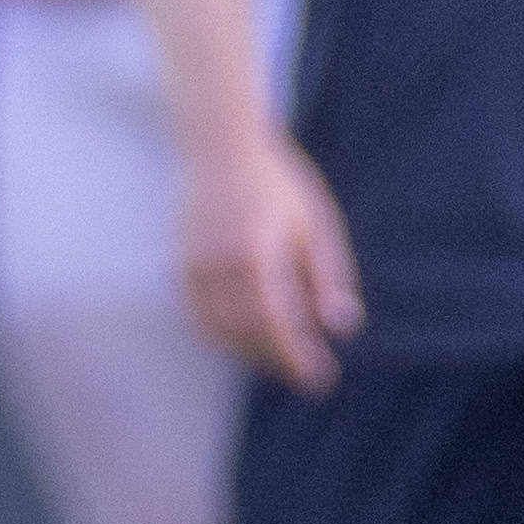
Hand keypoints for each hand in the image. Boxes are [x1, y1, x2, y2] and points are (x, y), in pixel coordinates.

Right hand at [177, 124, 358, 391]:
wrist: (220, 145)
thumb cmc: (278, 184)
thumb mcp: (316, 223)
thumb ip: (328, 276)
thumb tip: (342, 327)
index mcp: (256, 248)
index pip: (274, 319)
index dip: (295, 355)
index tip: (319, 378)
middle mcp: (218, 260)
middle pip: (246, 331)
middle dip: (278, 360)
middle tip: (308, 376)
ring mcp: (193, 264)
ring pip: (218, 330)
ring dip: (251, 353)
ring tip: (283, 361)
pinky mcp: (181, 266)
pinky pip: (200, 317)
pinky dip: (224, 336)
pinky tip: (251, 339)